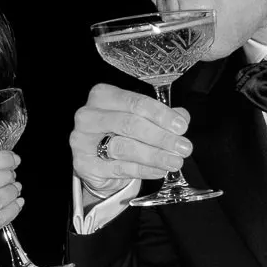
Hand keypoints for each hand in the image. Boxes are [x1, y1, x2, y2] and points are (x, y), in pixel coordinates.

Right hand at [71, 83, 191, 195]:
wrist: (97, 162)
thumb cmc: (119, 134)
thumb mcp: (140, 119)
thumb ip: (161, 117)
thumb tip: (182, 118)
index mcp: (103, 96)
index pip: (135, 103)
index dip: (161, 115)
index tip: (181, 127)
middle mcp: (88, 115)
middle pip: (130, 124)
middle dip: (161, 137)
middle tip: (183, 147)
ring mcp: (82, 140)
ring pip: (125, 148)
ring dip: (155, 156)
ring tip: (175, 161)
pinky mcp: (84, 164)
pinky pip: (119, 168)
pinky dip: (143, 170)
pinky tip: (159, 170)